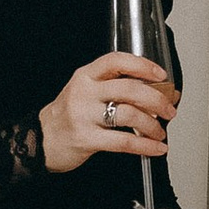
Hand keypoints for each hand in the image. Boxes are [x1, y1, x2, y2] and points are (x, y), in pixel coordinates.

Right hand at [40, 53, 175, 175]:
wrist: (39, 141)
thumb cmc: (69, 115)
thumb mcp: (87, 93)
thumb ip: (117, 89)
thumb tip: (160, 93)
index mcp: (86, 76)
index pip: (116, 61)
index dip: (142, 65)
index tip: (161, 75)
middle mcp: (84, 92)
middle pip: (129, 89)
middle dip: (157, 100)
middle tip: (169, 110)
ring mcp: (83, 115)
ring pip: (129, 114)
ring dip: (152, 125)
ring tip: (159, 131)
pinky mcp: (86, 138)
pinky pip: (123, 141)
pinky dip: (145, 145)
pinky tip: (156, 147)